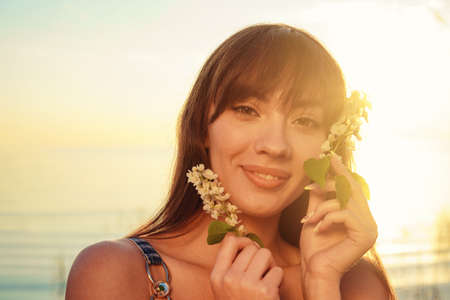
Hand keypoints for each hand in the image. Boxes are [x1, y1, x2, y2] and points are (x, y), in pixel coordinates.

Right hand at [210, 234, 283, 299]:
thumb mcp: (225, 288)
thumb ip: (230, 266)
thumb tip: (243, 238)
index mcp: (217, 276)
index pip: (229, 242)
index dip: (243, 240)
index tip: (250, 248)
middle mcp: (229, 278)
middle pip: (252, 248)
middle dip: (260, 256)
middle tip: (262, 271)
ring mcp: (246, 284)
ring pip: (265, 254)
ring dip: (270, 265)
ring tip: (267, 280)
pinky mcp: (264, 291)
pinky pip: (277, 271)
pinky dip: (278, 281)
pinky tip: (272, 293)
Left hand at [299, 153, 377, 283]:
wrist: (316, 270)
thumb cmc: (314, 246)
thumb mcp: (315, 214)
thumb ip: (319, 196)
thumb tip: (318, 172)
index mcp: (359, 215)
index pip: (352, 186)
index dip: (341, 170)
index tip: (329, 155)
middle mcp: (368, 220)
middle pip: (352, 188)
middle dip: (331, 180)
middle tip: (312, 178)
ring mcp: (370, 228)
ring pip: (345, 201)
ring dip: (320, 208)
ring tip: (307, 220)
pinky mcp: (365, 235)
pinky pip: (343, 214)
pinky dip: (326, 219)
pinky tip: (317, 229)